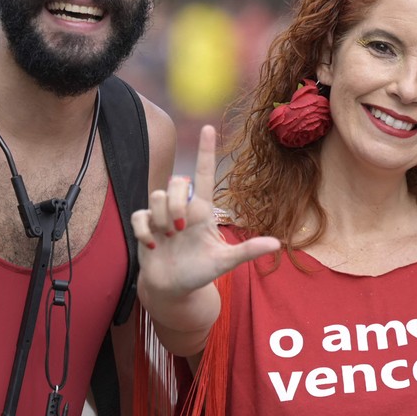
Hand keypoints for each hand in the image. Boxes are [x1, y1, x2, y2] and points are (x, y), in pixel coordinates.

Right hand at [133, 125, 279, 304]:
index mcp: (203, 210)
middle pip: (177, 182)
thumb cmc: (200, 271)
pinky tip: (154, 245)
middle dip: (177, 202)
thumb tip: (277, 245)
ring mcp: (161, 216)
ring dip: (162, 218)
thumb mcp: (225, 262)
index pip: (204, 174)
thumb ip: (247, 251)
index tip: (209, 128)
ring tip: (169, 238)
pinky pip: (139, 215)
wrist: (174, 287)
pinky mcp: (144, 226)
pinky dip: (145, 230)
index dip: (206, 151)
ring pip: (157, 195)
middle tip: (180, 228)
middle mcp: (182, 208)